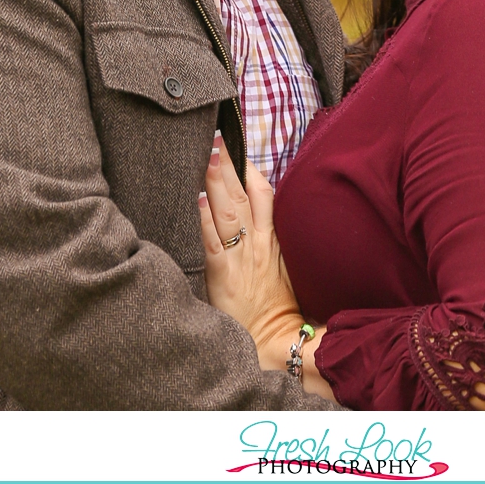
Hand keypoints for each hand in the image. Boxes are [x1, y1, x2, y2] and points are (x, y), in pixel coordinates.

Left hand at [199, 137, 299, 357]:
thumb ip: (277, 245)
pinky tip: (197, 199)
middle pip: (242, 195)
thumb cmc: (279, 313)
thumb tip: (264, 220)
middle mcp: (258, 245)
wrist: (278, 347)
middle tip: (218, 136)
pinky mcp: (224, 279)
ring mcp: (242, 260)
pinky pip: (214, 244)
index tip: (239, 148)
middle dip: (230, 165)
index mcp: (274, 241)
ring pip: (228, 212)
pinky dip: (205, 220)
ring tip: (208, 154)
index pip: (263, 194)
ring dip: (217, 181)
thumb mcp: (287, 272)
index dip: (250, 170)